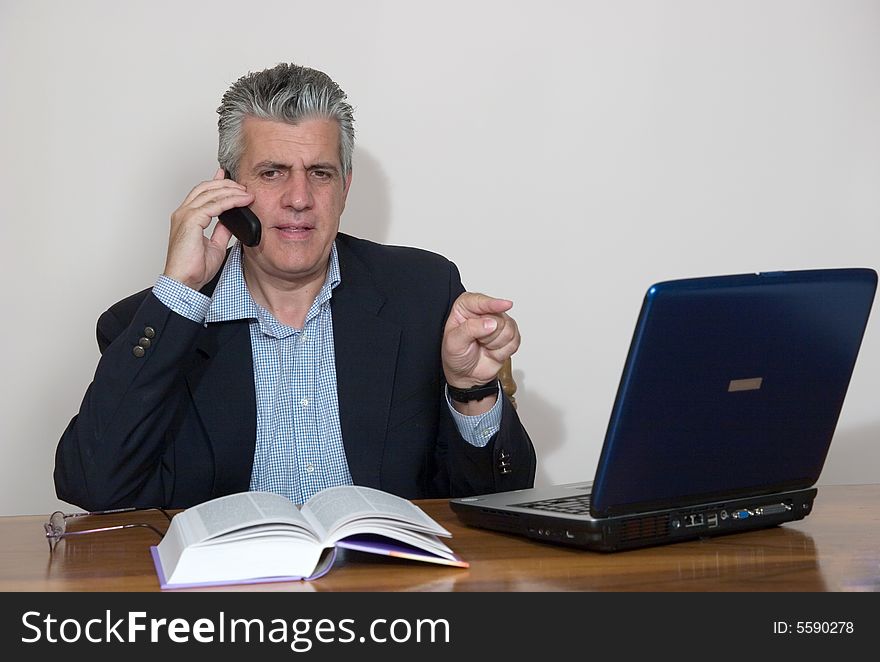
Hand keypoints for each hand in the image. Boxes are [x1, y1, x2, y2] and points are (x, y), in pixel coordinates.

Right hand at [162, 168, 254, 289]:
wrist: (184, 282)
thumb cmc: (194, 268)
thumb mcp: (215, 245)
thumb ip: (221, 230)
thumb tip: (231, 221)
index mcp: (186, 218)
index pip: (201, 193)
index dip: (215, 183)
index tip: (228, 177)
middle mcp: (183, 213)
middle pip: (205, 188)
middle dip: (226, 184)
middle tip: (243, 185)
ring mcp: (185, 216)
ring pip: (210, 193)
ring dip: (231, 190)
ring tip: (246, 192)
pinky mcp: (190, 221)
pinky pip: (214, 205)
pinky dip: (230, 201)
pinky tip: (242, 200)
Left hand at [442, 292, 520, 388]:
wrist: (465, 375)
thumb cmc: (456, 356)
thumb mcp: (454, 342)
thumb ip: (470, 329)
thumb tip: (491, 323)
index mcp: (466, 307)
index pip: (481, 301)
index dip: (493, 304)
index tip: (505, 305)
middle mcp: (484, 312)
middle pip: (499, 317)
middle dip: (488, 335)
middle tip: (477, 342)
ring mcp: (499, 323)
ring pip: (509, 330)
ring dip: (495, 345)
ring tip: (484, 347)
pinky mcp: (509, 335)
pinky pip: (515, 341)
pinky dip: (503, 351)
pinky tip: (492, 351)